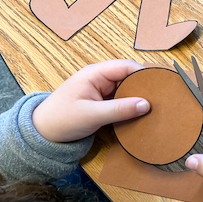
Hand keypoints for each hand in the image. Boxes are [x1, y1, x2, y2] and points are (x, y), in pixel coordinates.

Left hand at [32, 60, 149, 142]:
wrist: (42, 134)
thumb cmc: (61, 120)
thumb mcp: (92, 115)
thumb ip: (120, 109)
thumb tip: (146, 104)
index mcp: (94, 74)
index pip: (125, 67)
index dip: (143, 74)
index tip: (159, 85)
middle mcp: (99, 78)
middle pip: (129, 76)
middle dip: (143, 86)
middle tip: (160, 98)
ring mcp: (101, 90)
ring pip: (127, 88)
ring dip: (138, 96)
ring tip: (154, 105)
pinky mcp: (102, 101)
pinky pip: (122, 99)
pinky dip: (131, 104)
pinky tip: (141, 112)